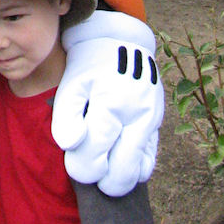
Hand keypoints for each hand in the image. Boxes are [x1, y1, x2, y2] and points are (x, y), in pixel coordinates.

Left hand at [52, 12, 164, 196]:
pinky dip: (133, 169)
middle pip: (122, 173)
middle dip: (101, 180)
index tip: (73, 159)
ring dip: (117, 177)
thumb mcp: (70, 86)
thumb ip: (66, 118)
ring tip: (102, 161)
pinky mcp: (158, 126)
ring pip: (138, 172)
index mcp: (112, 105)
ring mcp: (152, 123)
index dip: (80, 168)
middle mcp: (138, 116)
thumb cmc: (90, 67)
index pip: (95, 157)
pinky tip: (117, 158)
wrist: (119, 43)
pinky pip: (149, 162)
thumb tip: (72, 145)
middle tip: (88, 165)